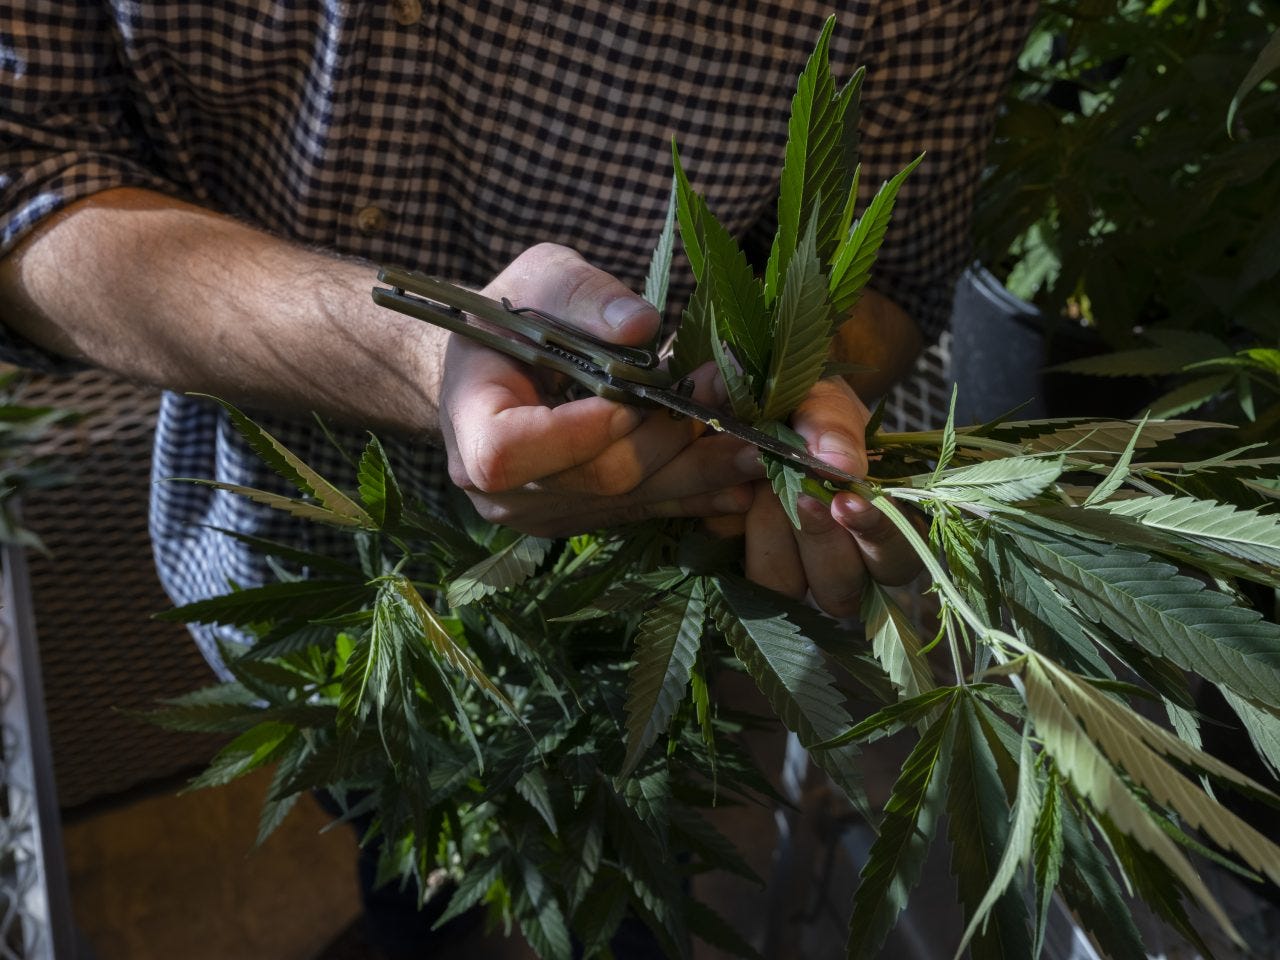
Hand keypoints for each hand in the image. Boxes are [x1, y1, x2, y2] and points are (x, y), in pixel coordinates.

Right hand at [439, 243, 763, 536]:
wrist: (493, 368)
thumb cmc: (512, 313)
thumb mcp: (539, 278)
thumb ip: (583, 296)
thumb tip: (641, 325)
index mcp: (470, 427)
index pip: (511, 453)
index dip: (578, 431)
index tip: (635, 394)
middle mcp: (500, 490)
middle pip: (593, 478)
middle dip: (666, 436)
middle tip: (722, 391)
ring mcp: (542, 514)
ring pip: (629, 503)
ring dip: (696, 470)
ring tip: (757, 444)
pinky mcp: (581, 521)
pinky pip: (642, 513)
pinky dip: (694, 493)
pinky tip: (743, 479)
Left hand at [740, 377, 920, 616]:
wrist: (743, 407)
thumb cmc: (802, 408)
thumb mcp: (822, 399)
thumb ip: (833, 424)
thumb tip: (839, 464)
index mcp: (878, 524)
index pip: (898, 559)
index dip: (878, 537)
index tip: (846, 502)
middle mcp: (841, 562)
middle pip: (843, 593)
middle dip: (821, 541)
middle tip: (802, 497)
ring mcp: (794, 572)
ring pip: (791, 588)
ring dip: (775, 536)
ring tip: (763, 488)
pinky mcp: (749, 568)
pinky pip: (749, 580)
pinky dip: (742, 538)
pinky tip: (738, 502)